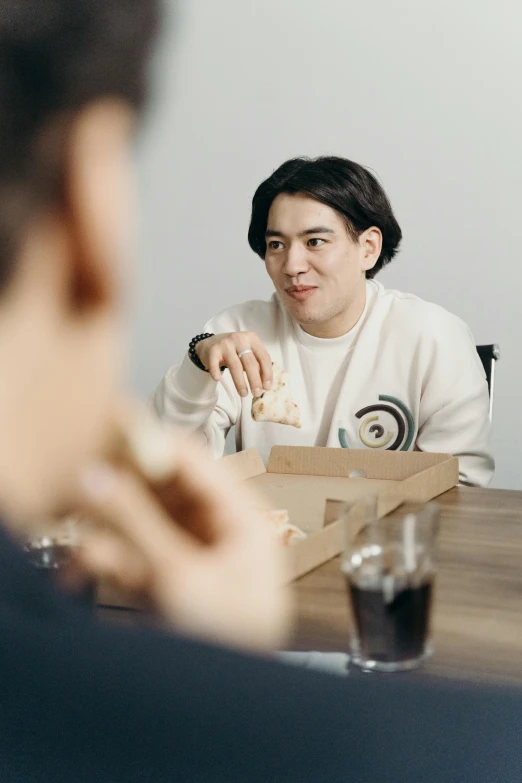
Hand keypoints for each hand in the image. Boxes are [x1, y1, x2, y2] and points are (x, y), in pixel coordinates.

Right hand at [77, 431, 290, 651]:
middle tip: (86, 472)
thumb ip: (135, 523)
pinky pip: (135, 553)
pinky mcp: (169, 579)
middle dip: (122, 485)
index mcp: (242, 517)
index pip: (196, 462)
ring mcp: (192, 554)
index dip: (153, 442)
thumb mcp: (181, 578)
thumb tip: (99, 476)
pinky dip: (109, 557)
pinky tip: (87, 565)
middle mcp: (219, 530)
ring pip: (144, 519)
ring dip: (109, 525)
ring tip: (81, 522)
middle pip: (164, 488)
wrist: (230, 708)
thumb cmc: (234, 645)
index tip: (111, 428)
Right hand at [196, 332, 271, 397]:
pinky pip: (214, 363)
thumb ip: (257, 364)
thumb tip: (265, 385)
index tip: (267, 387)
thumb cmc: (234, 351)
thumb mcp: (248, 352)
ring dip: (240, 382)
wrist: (211, 343)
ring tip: (243, 394)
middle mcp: (240, 339)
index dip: (267, 373)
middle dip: (255, 380)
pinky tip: (218, 379)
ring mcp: (225, 344)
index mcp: (252, 339)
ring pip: (235, 365)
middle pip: (250, 362)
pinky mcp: (213, 350)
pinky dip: (216, 372)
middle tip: (257, 393)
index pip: (263, 357)